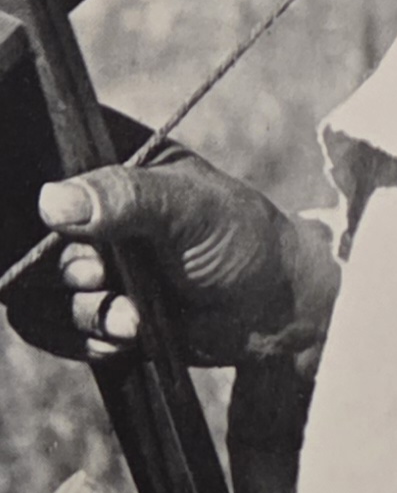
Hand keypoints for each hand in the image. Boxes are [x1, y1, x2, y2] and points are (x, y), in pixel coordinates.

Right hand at [26, 147, 338, 373]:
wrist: (272, 311)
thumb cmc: (242, 240)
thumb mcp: (192, 207)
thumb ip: (127, 197)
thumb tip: (53, 202)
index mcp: (111, 159)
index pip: (43, 153)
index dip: (36, 187)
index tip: (61, 222)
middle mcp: (88, 208)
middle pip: (27, 233)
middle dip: (70, 268)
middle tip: (104, 278)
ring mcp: (87, 259)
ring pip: (36, 288)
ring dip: (83, 312)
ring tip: (134, 320)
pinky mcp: (90, 306)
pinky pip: (49, 327)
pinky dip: (83, 338)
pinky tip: (127, 338)